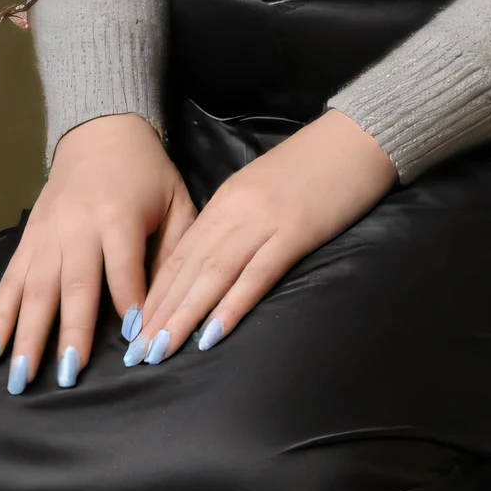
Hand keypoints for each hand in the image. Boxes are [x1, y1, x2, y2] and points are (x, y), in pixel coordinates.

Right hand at [0, 112, 193, 392]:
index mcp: (119, 216)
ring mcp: (46, 234)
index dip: (128, 304)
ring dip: (26, 335)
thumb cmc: (147, 173)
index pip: (124, 269)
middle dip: (69, 333)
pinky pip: (9, 281)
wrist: (101, 129)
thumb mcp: (177, 201)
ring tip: (19, 377)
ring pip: (34, 289)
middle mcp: (77, 227)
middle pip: (73, 285)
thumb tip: (169, 306)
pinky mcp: (27, 238)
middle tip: (67, 377)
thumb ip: (176, 249)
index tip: (133, 344)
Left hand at [127, 109, 394, 364]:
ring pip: (212, 275)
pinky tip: (212, 334)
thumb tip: (212, 263)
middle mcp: (234, 212)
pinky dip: (232, 306)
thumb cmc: (314, 167)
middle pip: (188, 268)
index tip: (134, 329)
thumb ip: (236, 222)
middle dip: (159, 313)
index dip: (155, 294)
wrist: (355, 137)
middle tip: (136, 353)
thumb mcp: (262, 190)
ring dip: (183, 316)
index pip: (180, 255)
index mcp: (224, 201)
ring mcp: (263, 221)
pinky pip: (257, 275)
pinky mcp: (295, 232)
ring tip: (159, 349)